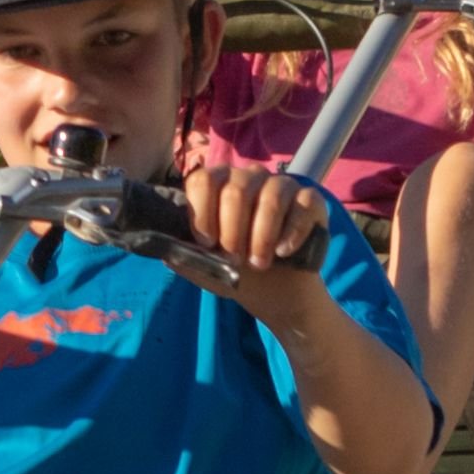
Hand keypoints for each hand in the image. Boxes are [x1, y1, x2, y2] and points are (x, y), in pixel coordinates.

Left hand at [175, 155, 326, 289]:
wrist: (276, 295)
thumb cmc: (236, 274)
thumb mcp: (206, 270)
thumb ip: (184, 256)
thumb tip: (163, 248)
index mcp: (219, 186)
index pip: (203, 179)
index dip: (202, 212)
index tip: (207, 243)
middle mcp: (250, 177)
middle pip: (236, 189)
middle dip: (233, 232)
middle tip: (235, 259)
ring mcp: (282, 186)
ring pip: (271, 196)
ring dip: (262, 237)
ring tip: (259, 263)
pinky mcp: (311, 201)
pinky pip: (304, 204)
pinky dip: (292, 232)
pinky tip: (284, 252)